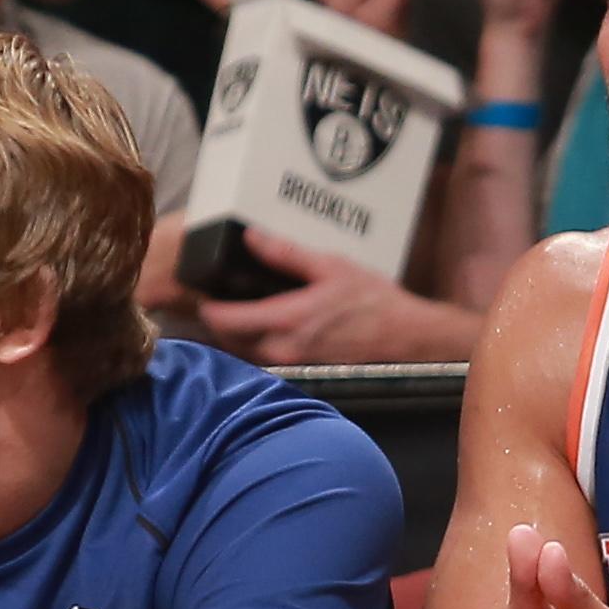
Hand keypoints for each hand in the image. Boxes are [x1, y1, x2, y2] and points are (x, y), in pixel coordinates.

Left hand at [198, 229, 467, 363]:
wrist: (407, 339)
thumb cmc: (374, 302)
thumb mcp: (330, 266)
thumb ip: (286, 253)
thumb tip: (250, 237)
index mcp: (285, 321)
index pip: (223, 319)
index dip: (205, 304)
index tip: (201, 289)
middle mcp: (284, 350)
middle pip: (228, 340)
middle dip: (216, 320)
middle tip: (213, 296)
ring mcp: (293, 365)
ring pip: (246, 353)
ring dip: (236, 335)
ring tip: (235, 310)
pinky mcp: (304, 371)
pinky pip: (267, 360)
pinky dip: (256, 345)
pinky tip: (264, 328)